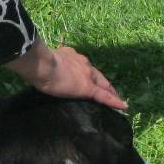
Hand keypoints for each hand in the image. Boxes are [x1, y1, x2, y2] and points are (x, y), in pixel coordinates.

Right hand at [6, 41, 126, 109]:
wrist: (43, 65)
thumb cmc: (40, 64)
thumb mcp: (48, 61)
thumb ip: (53, 65)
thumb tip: (46, 70)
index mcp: (73, 57)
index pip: (86, 68)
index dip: (92, 75)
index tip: (95, 80)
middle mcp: (83, 63)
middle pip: (98, 75)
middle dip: (104, 83)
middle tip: (111, 91)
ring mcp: (87, 76)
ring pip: (103, 84)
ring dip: (110, 91)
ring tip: (117, 100)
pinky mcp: (89, 88)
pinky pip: (104, 96)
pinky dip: (114, 101)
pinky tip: (123, 106)